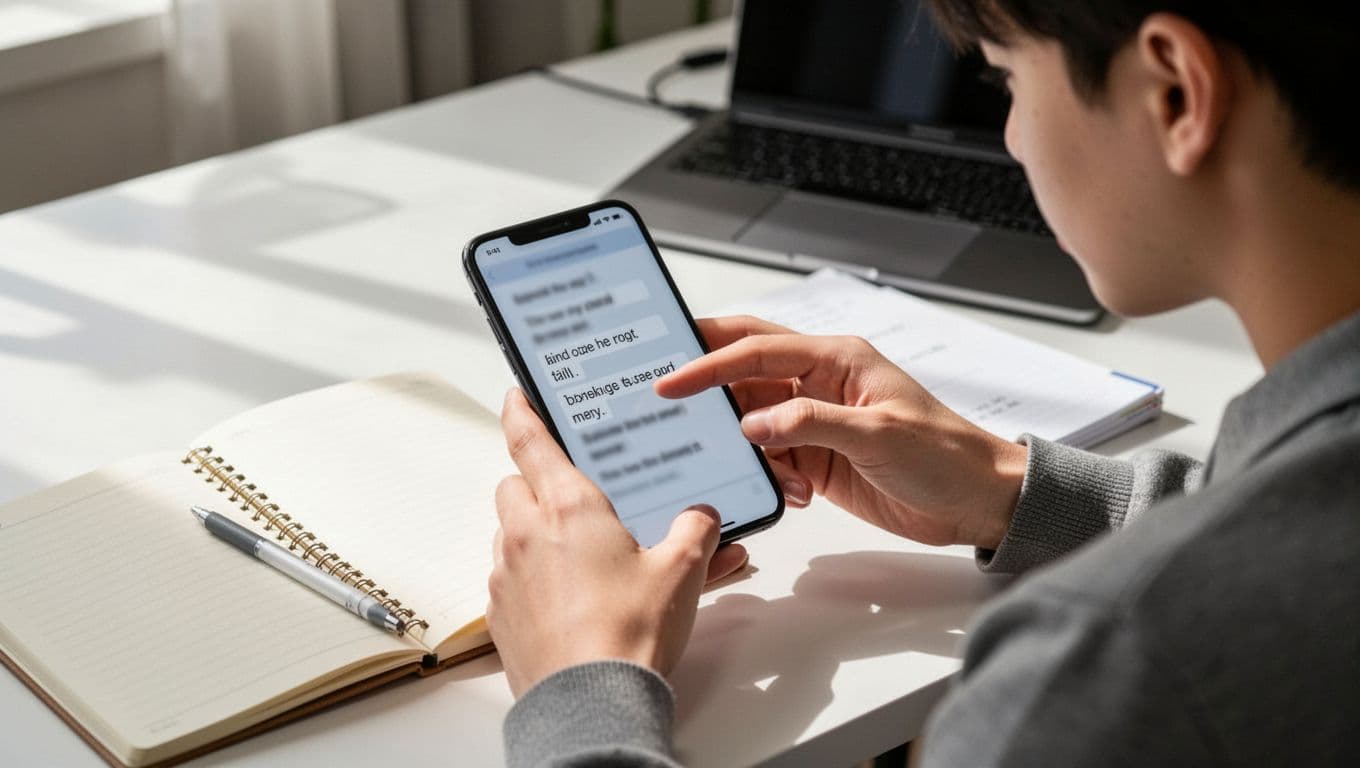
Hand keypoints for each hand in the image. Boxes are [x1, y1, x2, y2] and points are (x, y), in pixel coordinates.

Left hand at [488, 388, 748, 696]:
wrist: (591, 702)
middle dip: (537, 482)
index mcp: (568, 507)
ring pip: (511, 532)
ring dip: (537, 533)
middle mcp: (526, 532)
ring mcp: (507, 575)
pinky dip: (533, 578)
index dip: (521, 410)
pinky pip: (510, 578)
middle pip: (515, 484)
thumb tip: (702, 518)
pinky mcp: (501, 615)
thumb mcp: (682, 572)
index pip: (530, 439)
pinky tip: (571, 598)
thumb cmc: (629, 634)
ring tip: (584, 557)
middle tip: (575, 497)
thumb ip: (697, 531)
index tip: (516, 395)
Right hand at [655, 316, 1026, 548]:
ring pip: (752, 419)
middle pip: (746, 369)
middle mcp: (820, 382)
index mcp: (837, 359)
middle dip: (706, 382)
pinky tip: (791, 492)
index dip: (708, 364)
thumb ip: (811, 423)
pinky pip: (770, 458)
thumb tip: (754, 423)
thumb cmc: (946, 455)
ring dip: (742, 444)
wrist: (979, 502)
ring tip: (738, 463)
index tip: (671, 381)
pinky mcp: (817, 457)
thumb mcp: (879, 435)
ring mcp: (816, 420)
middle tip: (664, 397)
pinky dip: (767, 475)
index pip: (757, 349)